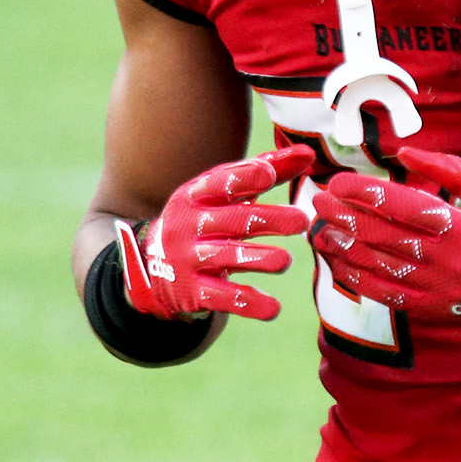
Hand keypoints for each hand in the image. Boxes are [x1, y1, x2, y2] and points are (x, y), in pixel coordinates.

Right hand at [118, 147, 315, 322]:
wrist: (152, 264)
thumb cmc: (205, 219)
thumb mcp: (224, 194)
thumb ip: (266, 171)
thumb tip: (308, 153)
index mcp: (197, 195)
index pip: (221, 182)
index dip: (245, 177)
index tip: (271, 174)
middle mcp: (190, 225)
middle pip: (232, 220)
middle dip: (268, 220)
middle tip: (301, 221)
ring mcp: (189, 259)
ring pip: (226, 257)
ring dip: (258, 259)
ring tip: (285, 261)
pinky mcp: (193, 292)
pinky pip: (223, 298)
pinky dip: (249, 304)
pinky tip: (273, 308)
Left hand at [311, 147, 460, 342]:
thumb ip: (446, 169)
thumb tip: (402, 154)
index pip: (398, 205)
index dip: (362, 193)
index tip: (336, 182)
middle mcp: (445, 259)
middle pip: (380, 236)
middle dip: (342, 218)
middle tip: (316, 203)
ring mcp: (438, 289)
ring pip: (378, 268)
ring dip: (343, 249)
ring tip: (318, 233)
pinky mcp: (435, 311)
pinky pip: (388, 297)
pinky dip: (360, 282)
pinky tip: (340, 267)